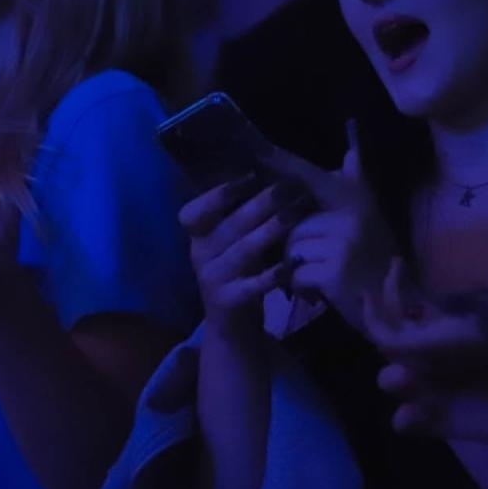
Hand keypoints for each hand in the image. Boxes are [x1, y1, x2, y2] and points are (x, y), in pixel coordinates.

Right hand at [179, 174, 307, 340]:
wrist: (232, 325)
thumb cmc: (239, 270)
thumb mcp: (233, 241)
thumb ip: (242, 210)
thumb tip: (265, 163)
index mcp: (199, 236)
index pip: (193, 212)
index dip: (217, 195)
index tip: (248, 177)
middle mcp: (200, 254)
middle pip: (228, 226)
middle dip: (258, 204)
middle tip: (287, 187)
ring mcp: (213, 279)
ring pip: (242, 251)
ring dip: (269, 231)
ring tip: (294, 214)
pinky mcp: (229, 302)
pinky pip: (252, 285)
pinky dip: (271, 275)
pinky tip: (290, 265)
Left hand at [271, 122, 395, 328]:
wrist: (396, 304)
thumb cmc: (376, 257)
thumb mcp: (369, 212)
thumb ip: (356, 176)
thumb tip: (352, 136)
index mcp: (353, 196)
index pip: (308, 174)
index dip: (281, 161)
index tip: (255, 146)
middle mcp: (350, 214)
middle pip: (292, 221)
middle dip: (291, 244)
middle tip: (308, 259)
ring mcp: (343, 242)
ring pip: (291, 248)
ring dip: (295, 266)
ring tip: (316, 275)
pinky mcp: (334, 271)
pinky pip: (295, 273)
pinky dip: (300, 286)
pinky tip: (317, 291)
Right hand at [367, 261, 487, 442]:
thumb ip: (453, 321)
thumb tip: (415, 313)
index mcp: (445, 325)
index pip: (401, 306)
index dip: (388, 293)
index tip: (388, 283)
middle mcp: (433, 354)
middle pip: (387, 342)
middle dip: (381, 335)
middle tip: (396, 343)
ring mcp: (436, 388)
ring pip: (391, 380)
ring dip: (393, 378)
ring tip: (408, 380)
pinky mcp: (446, 422)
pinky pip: (409, 423)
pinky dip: (405, 421)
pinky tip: (411, 417)